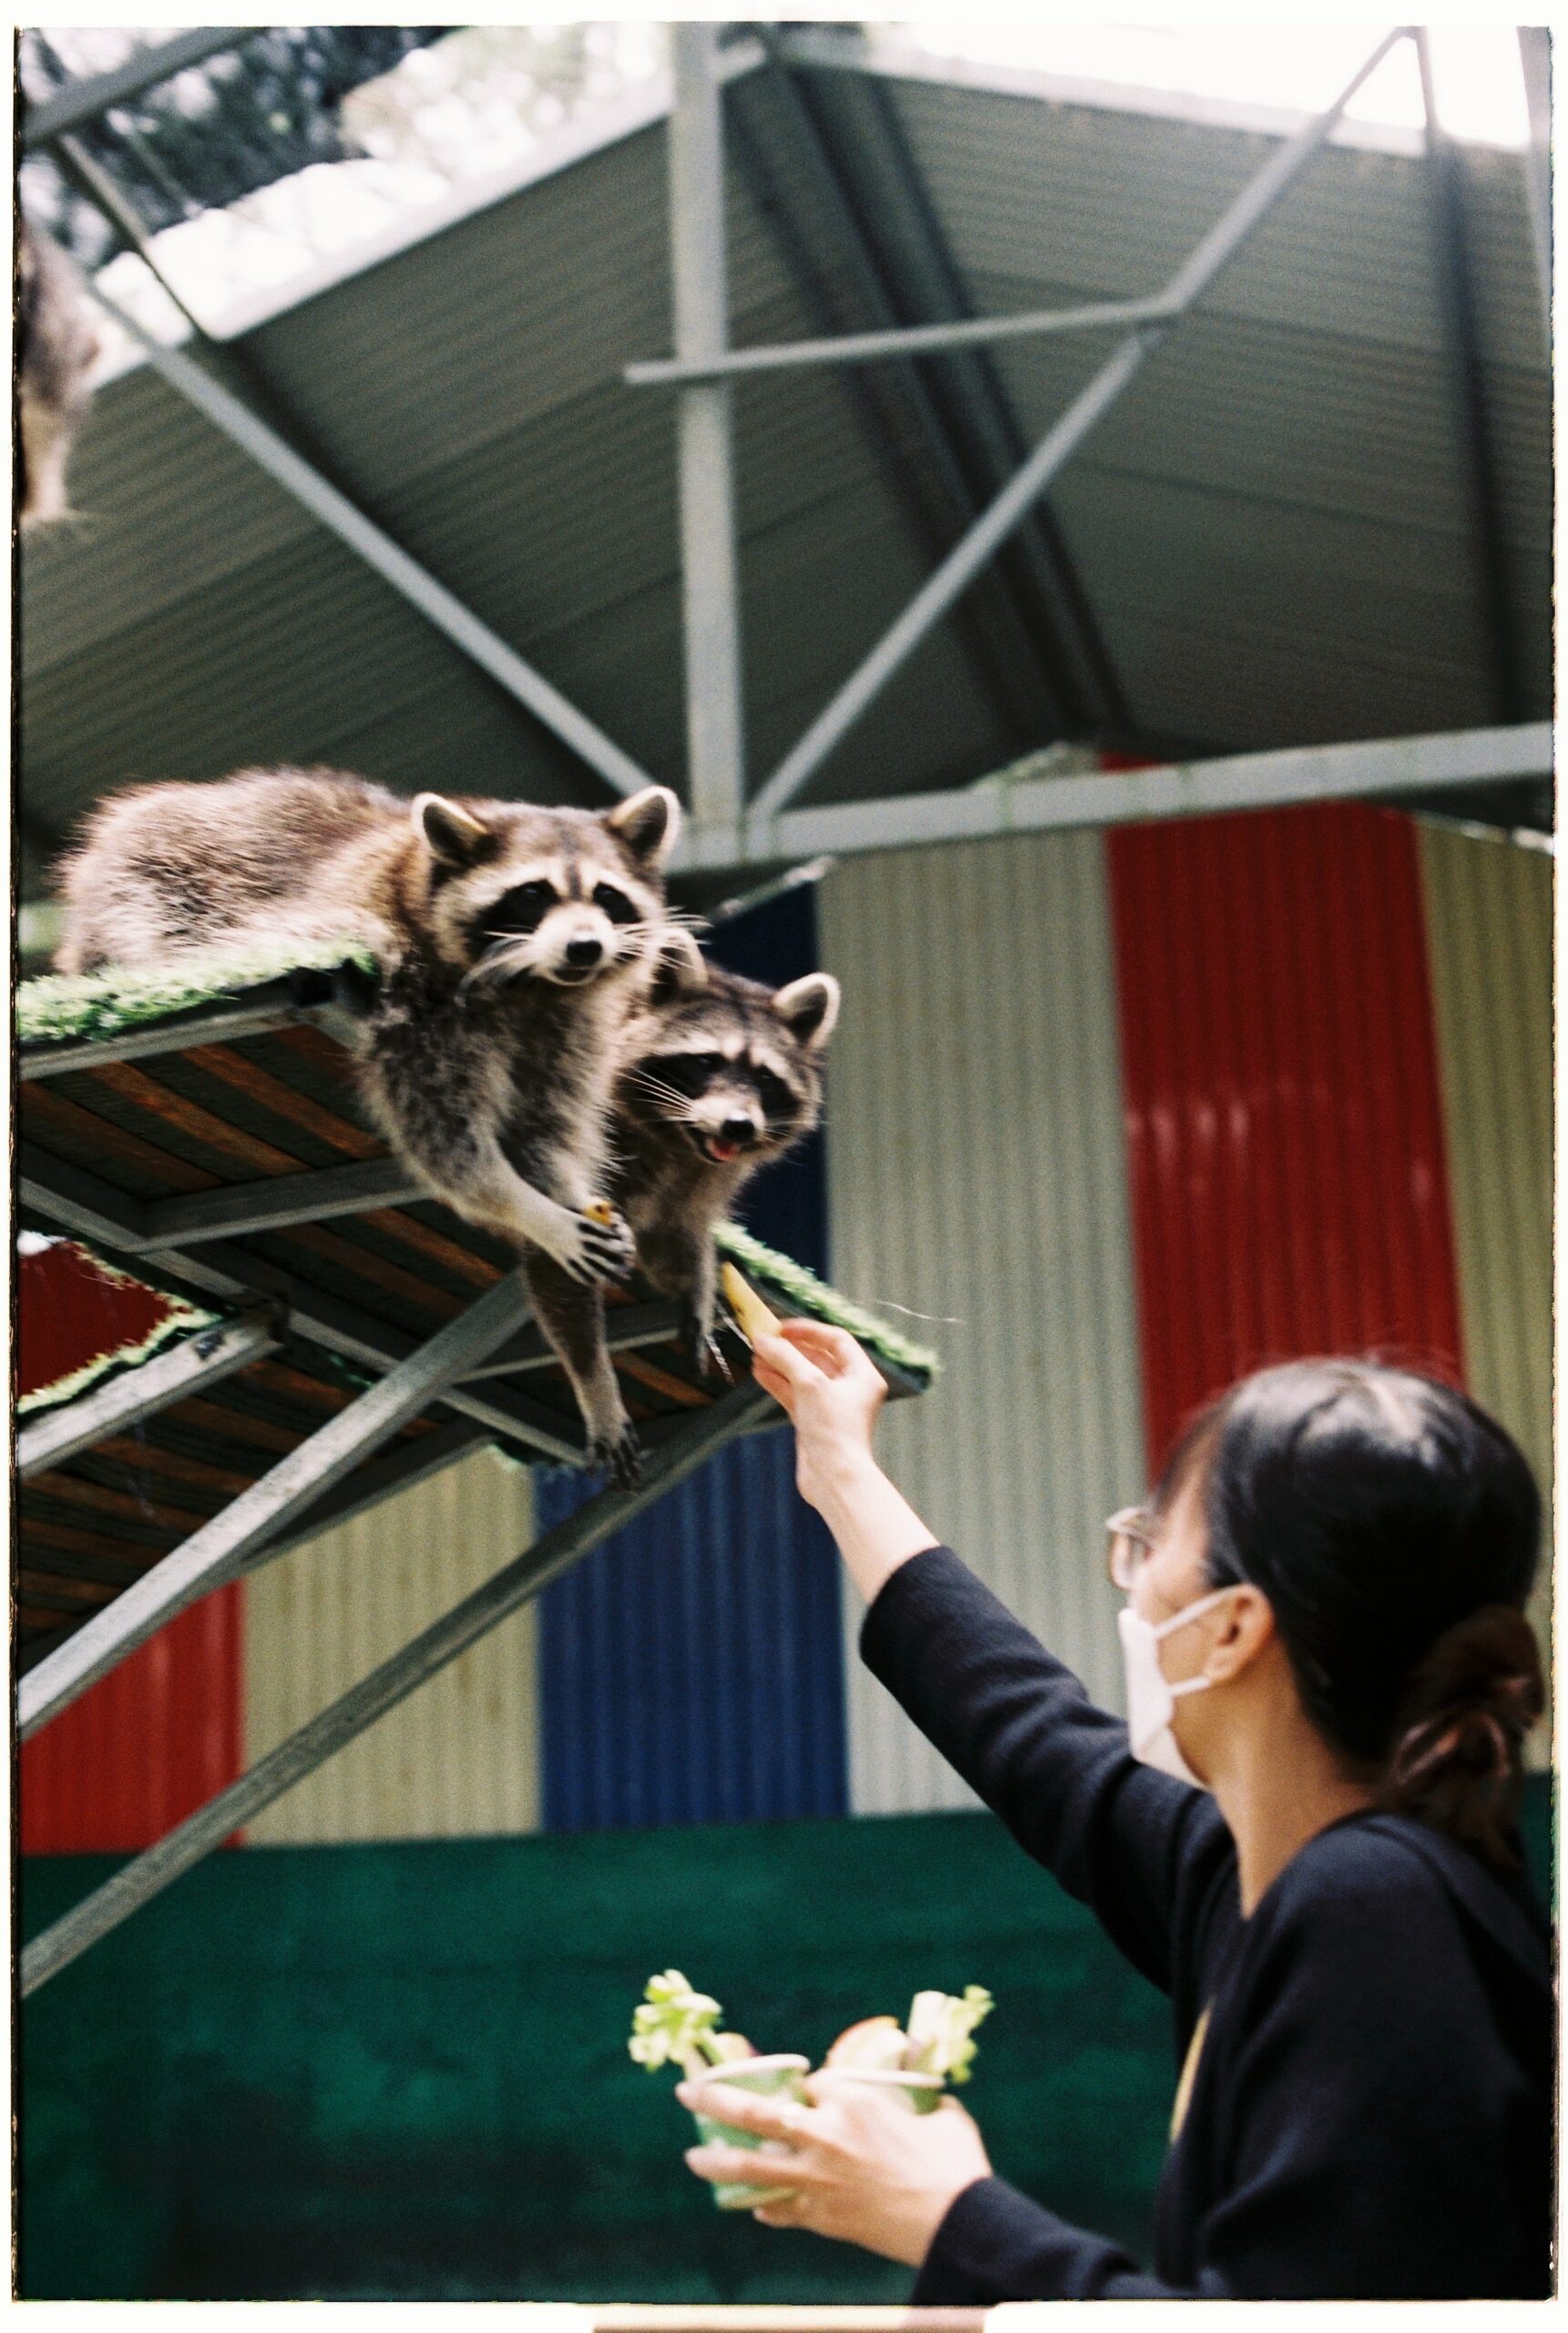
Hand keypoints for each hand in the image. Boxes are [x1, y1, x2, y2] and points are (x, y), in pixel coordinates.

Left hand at [677, 2070, 991, 2267]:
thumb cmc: (954, 2163)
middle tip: (686, 2092)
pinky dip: (764, 2208)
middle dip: (714, 2099)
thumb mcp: (938, 2114)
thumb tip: (920, 2095)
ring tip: (693, 2157)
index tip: (804, 2089)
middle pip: (755, 2111)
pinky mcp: (821, 2218)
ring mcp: (817, 2180)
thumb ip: (913, 2101)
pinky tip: (752, 2208)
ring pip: (751, 2167)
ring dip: (717, 2161)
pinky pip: (780, 2210)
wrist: (956, 2223)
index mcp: (852, 2100)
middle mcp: (824, 2135)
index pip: (809, 2081)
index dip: (804, 2085)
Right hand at [750, 1321, 888, 1509]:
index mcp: (862, 1376)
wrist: (833, 1479)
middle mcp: (849, 1389)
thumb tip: (763, 1340)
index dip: (809, 1331)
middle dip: (790, 1348)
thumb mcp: (810, 1384)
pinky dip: (778, 1383)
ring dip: (780, 1364)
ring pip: (803, 1376)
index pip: (836, 1340)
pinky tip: (760, 1373)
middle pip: (818, 1357)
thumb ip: (786, 1358)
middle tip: (765, 1339)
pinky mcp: (814, 1422)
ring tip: (756, 1355)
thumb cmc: (834, 1432)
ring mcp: (830, 1406)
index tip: (782, 1327)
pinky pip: (794, 1395)